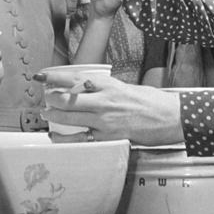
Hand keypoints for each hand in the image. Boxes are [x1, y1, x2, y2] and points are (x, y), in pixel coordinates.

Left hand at [42, 74, 183, 144]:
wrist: (172, 117)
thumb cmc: (152, 102)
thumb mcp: (125, 88)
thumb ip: (105, 90)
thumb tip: (85, 91)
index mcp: (109, 84)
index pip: (75, 77)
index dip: (55, 76)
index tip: (41, 76)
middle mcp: (105, 99)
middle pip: (68, 97)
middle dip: (51, 97)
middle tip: (43, 97)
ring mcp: (106, 119)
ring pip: (71, 116)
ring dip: (54, 115)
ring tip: (45, 113)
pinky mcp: (109, 136)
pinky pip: (81, 138)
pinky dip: (65, 137)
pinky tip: (56, 136)